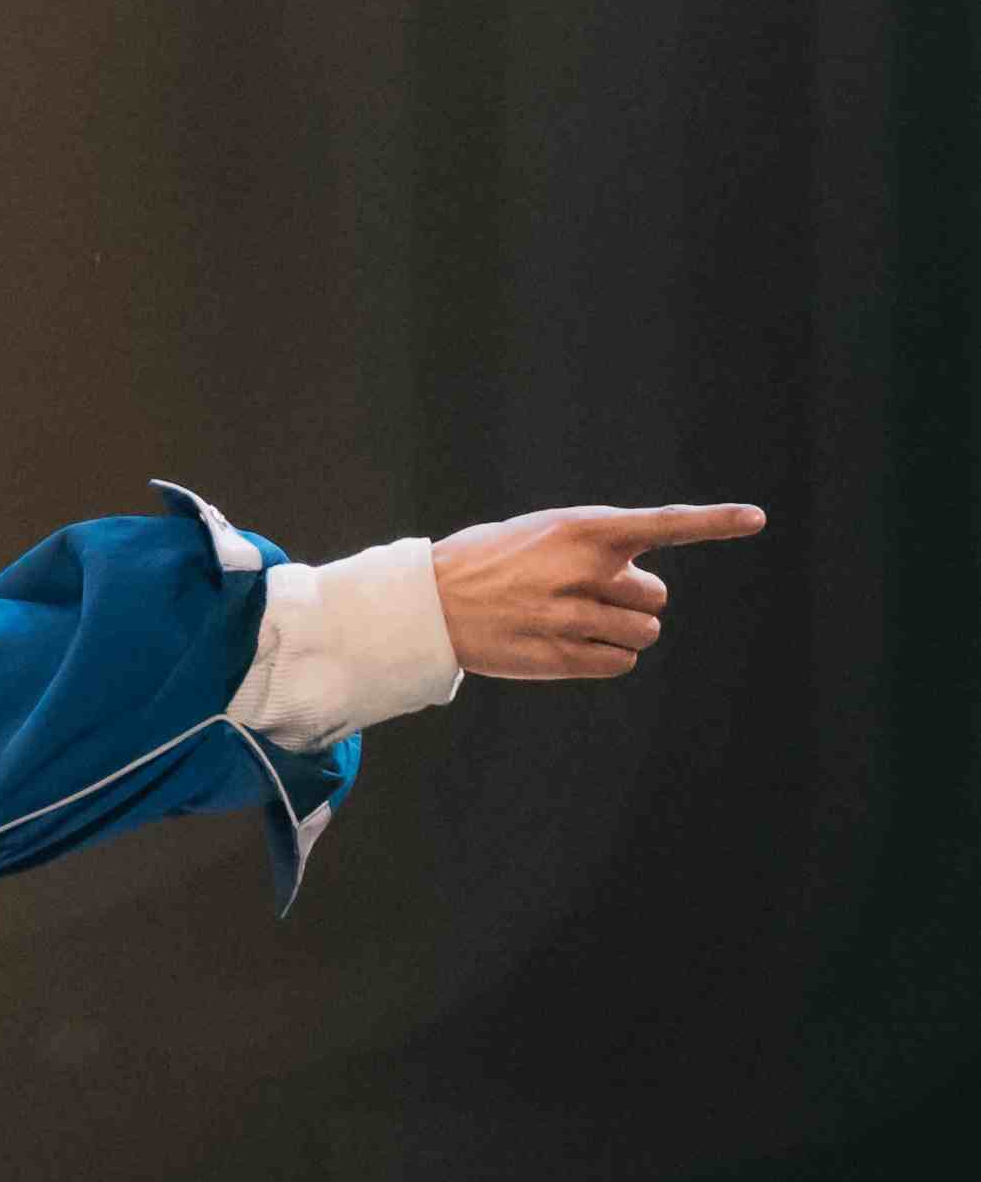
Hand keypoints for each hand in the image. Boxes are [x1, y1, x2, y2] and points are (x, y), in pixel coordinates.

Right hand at [429, 500, 761, 683]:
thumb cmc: (490, 563)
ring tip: (573, 620)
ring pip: (643, 633)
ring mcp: (570, 616)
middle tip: (580, 594)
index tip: (756, 518)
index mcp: (579, 530)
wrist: (425, 604)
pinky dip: (605, 656)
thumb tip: (648, 589)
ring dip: (620, 630)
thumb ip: (597, 548)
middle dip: (629, 598)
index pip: (661, 523)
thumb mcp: (541, 534)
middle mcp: (581, 571)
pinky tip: (568, 644)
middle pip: (655, 595)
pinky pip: (620, 663)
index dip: (713, 521)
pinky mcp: (559, 656)